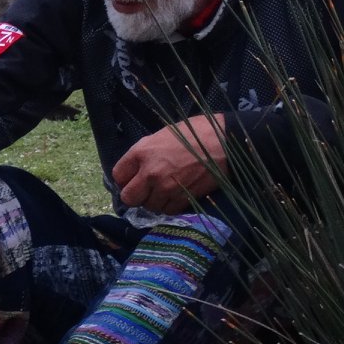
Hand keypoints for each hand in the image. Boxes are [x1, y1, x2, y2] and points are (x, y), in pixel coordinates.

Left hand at [111, 114, 227, 212]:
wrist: (225, 142)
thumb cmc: (195, 132)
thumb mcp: (162, 135)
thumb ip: (146, 152)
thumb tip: (136, 168)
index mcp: (142, 152)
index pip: (118, 175)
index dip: (124, 178)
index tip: (132, 177)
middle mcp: (150, 173)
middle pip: (129, 197)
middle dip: (135, 194)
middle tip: (145, 189)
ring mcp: (166, 188)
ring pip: (149, 206)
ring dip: (154, 201)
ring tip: (164, 190)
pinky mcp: (183, 198)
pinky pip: (168, 210)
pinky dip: (170, 205)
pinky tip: (176, 195)